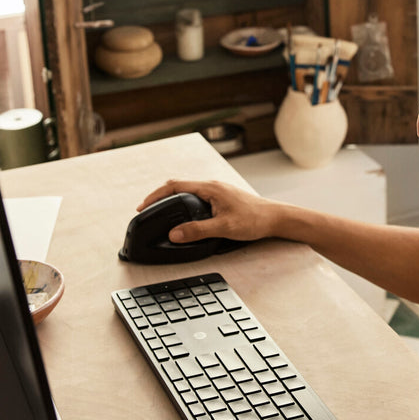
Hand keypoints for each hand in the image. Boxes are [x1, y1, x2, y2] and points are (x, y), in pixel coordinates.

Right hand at [137, 179, 283, 243]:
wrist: (275, 219)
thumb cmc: (254, 220)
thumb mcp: (224, 227)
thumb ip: (197, 231)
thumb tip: (174, 234)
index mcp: (209, 188)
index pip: (175, 185)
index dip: (156, 195)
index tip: (143, 206)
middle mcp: (212, 186)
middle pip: (179, 186)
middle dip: (160, 196)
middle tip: (148, 209)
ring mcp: (218, 191)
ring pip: (188, 191)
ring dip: (173, 199)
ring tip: (162, 211)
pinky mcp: (222, 198)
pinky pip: (197, 197)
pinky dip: (184, 203)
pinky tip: (184, 215)